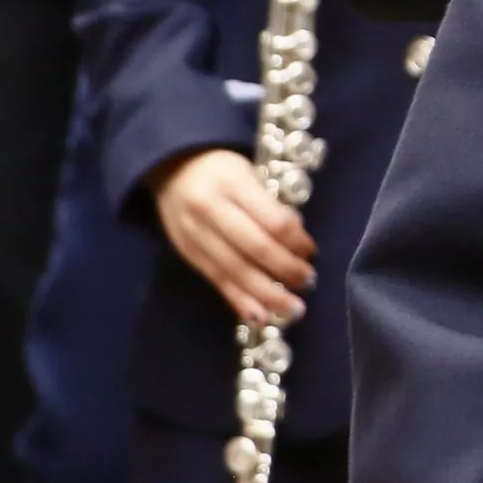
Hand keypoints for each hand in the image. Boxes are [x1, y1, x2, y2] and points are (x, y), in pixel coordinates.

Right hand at [148, 147, 315, 326]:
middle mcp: (212, 210)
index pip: (272, 220)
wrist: (171, 166)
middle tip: (307, 282)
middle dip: (285, 269)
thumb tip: (297, 240)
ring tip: (292, 309)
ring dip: (267, 294)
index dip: (296, 241)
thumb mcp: (248, 171)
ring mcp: (196, 235)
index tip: (311, 251)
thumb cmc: (221, 168)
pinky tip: (260, 316)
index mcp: (233, 184)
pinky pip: (216, 281)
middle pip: (255, 248)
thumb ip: (269, 204)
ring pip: (236, 271)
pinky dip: (239, 301)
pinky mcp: (187, 253)